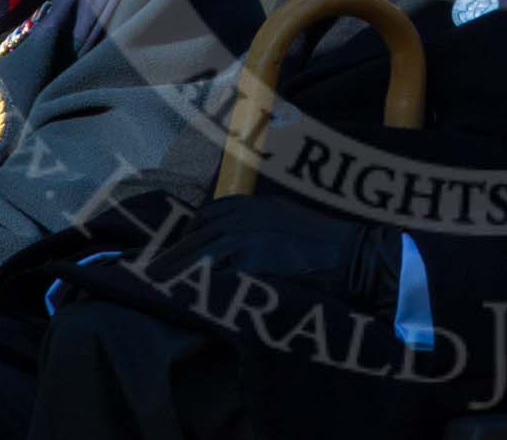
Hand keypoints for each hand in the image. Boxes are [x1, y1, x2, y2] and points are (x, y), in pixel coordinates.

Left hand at [155, 196, 400, 316]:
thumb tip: (225, 246)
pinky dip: (197, 290)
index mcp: (251, 204)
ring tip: (158, 292)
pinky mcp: (250, 261)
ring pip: (197, 258)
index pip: (203, 217)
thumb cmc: (322, 245)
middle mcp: (242, 215)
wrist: (353, 257)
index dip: (185, 239)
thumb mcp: (283, 220)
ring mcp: (244, 237)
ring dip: (176, 275)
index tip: (173, 257)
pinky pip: (213, 279)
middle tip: (153, 278)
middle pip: (194, 238)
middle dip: (171, 259)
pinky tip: (186, 301)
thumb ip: (253, 227)